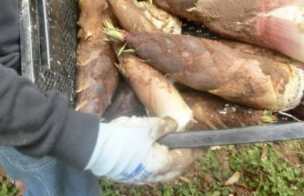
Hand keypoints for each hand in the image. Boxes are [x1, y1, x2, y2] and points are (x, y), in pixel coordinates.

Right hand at [85, 116, 201, 183]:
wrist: (96, 149)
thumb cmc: (124, 138)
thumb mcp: (148, 126)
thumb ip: (166, 125)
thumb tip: (174, 125)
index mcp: (164, 165)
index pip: (187, 157)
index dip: (198, 148)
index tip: (206, 142)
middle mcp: (156, 175)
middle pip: (178, 168)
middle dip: (186, 157)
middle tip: (192, 146)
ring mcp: (144, 177)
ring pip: (166, 171)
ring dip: (173, 161)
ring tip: (175, 150)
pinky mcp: (133, 176)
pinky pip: (153, 171)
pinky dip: (160, 163)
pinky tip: (156, 155)